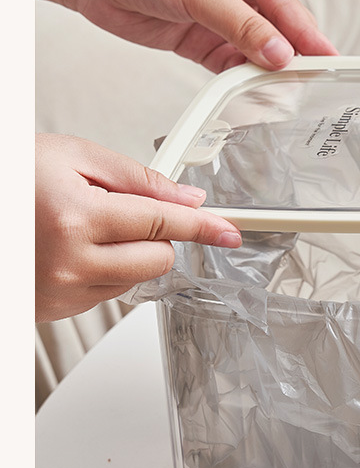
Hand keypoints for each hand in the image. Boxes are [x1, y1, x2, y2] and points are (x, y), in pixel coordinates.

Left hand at [35, 0, 337, 72]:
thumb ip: (242, 25)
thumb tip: (279, 52)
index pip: (286, 1)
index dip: (306, 33)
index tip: (326, 59)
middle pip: (275, 28)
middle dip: (289, 55)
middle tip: (309, 82)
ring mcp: (217, 14)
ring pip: (253, 49)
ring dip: (264, 70)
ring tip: (282, 93)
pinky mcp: (197, 38)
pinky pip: (227, 62)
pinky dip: (238, 77)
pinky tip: (249, 90)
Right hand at [35, 134, 242, 321]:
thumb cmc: (13, 176)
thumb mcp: (75, 156)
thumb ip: (139, 179)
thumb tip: (187, 198)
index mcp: (76, 218)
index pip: (162, 223)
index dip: (203, 225)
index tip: (229, 231)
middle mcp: (69, 263)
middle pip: (157, 260)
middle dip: (155, 234)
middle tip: (122, 209)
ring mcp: (59, 293)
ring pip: (134, 280)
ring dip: (127, 253)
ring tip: (84, 224)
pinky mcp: (53, 311)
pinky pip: (105, 294)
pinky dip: (103, 271)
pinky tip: (73, 247)